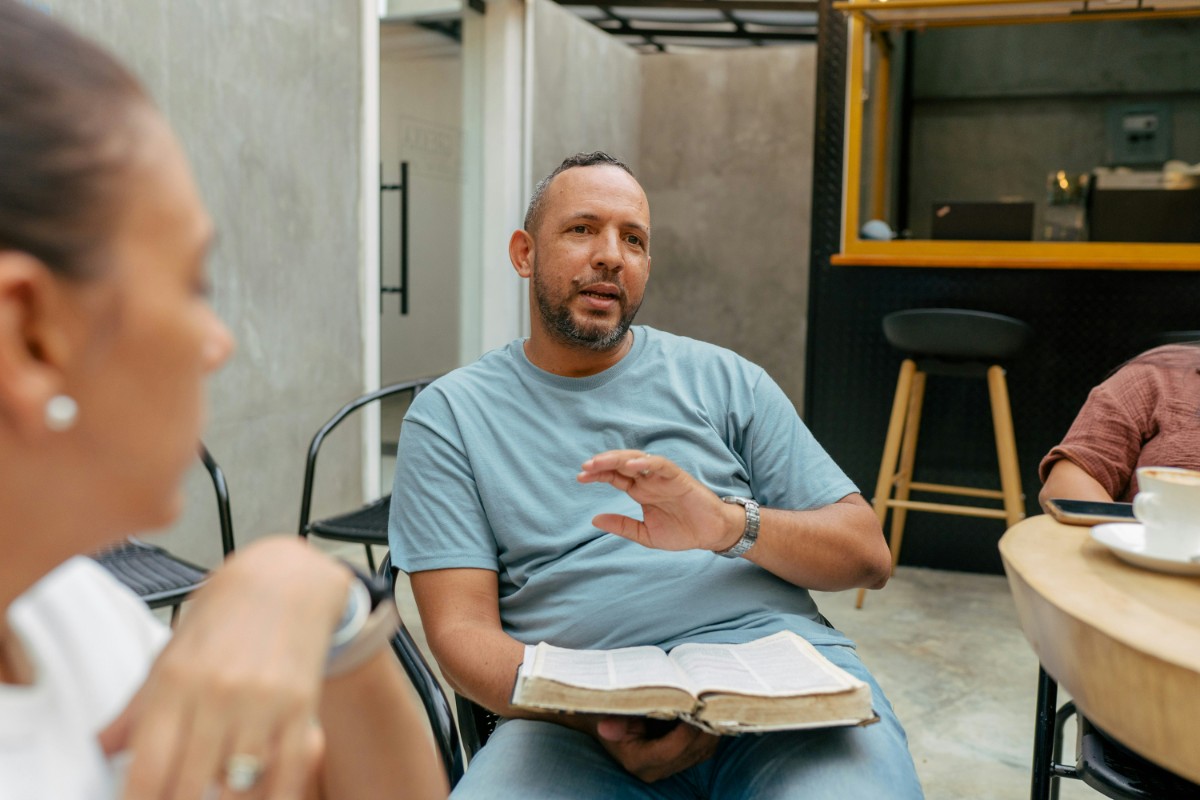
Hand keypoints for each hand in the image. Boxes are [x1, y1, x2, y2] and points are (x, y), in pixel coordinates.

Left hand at [99, 536, 351, 799]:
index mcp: (178, 678)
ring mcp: (264, 702)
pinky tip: (257, 797)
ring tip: (213, 794)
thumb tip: (102, 747)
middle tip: (173, 798)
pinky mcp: (302, 707)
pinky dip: (273, 794)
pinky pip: (287, 771)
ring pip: (237, 786)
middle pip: (189, 785)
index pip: (149, 765)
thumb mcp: (172, 653)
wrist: (287, 577)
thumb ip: (137, 707)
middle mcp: (220, 692)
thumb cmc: (226, 614)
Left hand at [578, 450, 741, 552]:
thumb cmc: (682, 531)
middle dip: (603, 463)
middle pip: (622, 465)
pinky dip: (646, 463)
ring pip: (638, 459)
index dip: (597, 475)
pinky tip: (631, 466)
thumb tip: (594, 519)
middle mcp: (649, 481)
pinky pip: (660, 465)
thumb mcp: (645, 534)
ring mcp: (662, 477)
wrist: (711, 534)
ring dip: (618, 459)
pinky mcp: (678, 477)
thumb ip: (622, 525)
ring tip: (600, 462)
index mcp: (640, 492)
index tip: (579, 477)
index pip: (615, 477)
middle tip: (584, 467)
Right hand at [592, 716, 718, 782]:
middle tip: (711, 701)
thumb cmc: (608, 713)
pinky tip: (710, 713)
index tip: (695, 708)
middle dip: (704, 728)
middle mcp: (655, 770)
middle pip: (690, 752)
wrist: (606, 722)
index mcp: (637, 761)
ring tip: (713, 704)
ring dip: (710, 729)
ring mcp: (669, 768)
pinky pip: (703, 750)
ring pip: (701, 752)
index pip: (670, 751)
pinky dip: (710, 732)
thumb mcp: (607, 713)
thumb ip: (612, 721)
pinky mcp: (679, 761)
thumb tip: (605, 728)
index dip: (686, 732)